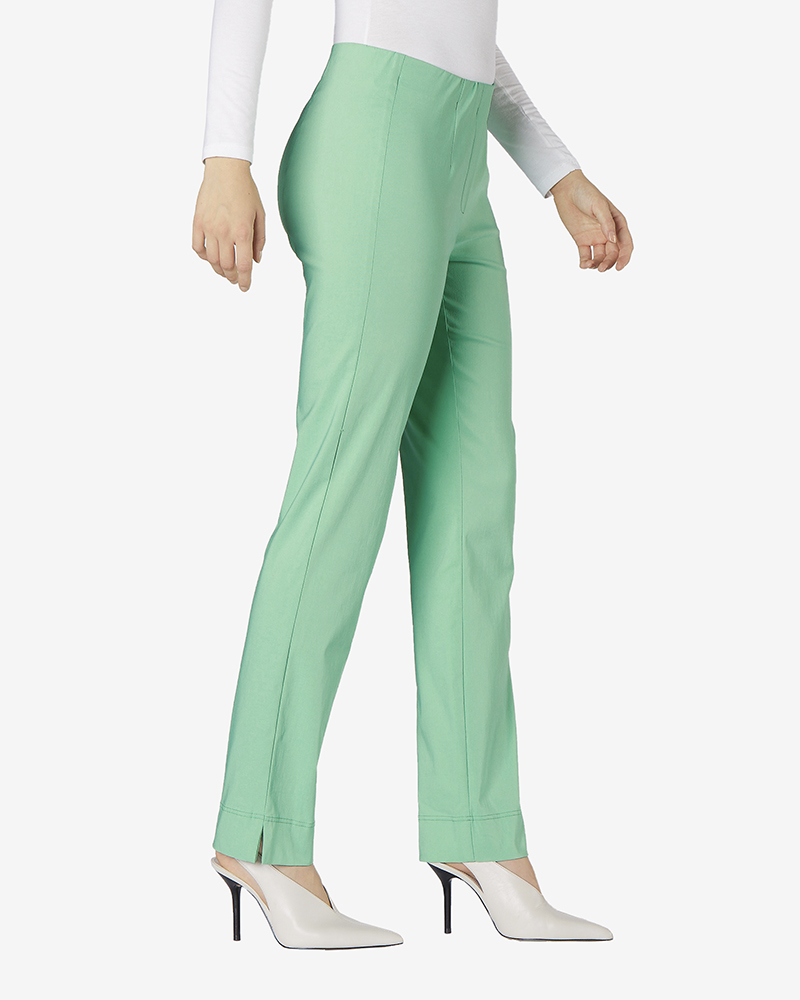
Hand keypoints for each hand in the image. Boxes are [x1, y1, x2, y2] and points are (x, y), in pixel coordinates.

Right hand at [192, 157, 265, 291]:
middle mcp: (225, 232)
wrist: (226, 169)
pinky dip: (203, 256)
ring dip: (218, 269)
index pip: (244, 266)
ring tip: (224, 270)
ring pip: (211, 260)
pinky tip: (210, 256)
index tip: (245, 287)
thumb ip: (260, 240)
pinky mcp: (198, 222)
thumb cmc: (246, 191)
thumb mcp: (260, 215)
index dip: (245, 281)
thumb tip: (256, 260)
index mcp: (243, 232)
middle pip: (226, 266)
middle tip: (235, 279)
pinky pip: (197, 247)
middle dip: (232, 277)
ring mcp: (209, 228)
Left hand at [549, 169, 632, 271]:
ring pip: (600, 257)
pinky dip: (586, 262)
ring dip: (597, 264)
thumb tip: (612, 240)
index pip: (625, 244)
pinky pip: (586, 255)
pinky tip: (583, 265)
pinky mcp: (582, 241)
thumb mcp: (599, 206)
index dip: (624, 257)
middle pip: (613, 254)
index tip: (618, 267)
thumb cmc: (586, 193)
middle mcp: (608, 233)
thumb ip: (606, 223)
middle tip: (601, 269)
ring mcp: (595, 237)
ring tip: (589, 266)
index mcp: (617, 223)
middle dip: (609, 263)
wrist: (567, 190)